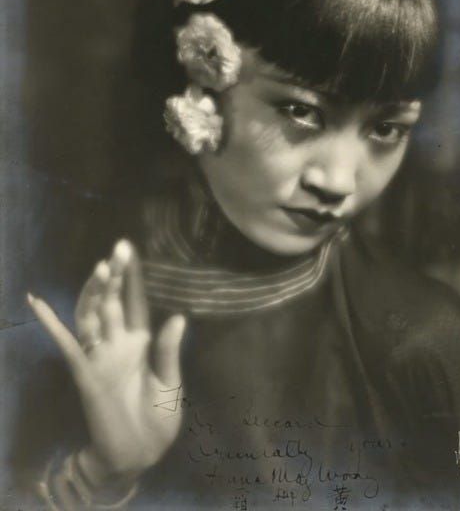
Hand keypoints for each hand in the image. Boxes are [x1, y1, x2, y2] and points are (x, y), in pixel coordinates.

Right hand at [28, 239, 185, 485]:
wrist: (138, 454)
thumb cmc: (159, 418)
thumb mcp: (170, 383)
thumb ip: (168, 351)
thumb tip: (178, 316)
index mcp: (140, 342)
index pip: (136, 302)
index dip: (133, 277)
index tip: (130, 249)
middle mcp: (118, 342)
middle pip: (114, 303)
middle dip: (115, 277)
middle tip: (117, 249)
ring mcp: (99, 355)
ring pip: (92, 316)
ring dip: (94, 293)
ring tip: (100, 269)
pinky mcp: (84, 372)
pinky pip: (66, 344)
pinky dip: (51, 323)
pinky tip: (37, 302)